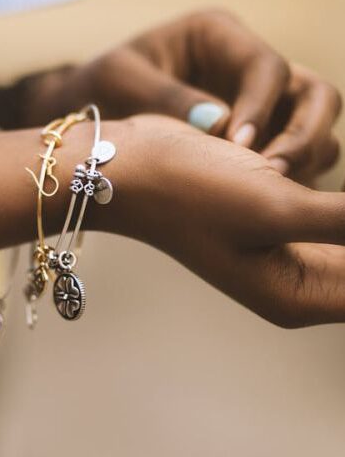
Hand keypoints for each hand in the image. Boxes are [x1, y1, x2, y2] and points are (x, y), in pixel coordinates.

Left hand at [30, 9, 341, 182]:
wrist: (89, 114)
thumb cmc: (99, 88)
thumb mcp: (120, 81)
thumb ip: (169, 99)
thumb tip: (223, 128)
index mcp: (217, 37)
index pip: (267, 67)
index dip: (261, 107)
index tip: (238, 147)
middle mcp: (244, 68)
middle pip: (312, 94)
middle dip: (301, 135)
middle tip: (272, 175)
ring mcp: (254, 104)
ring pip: (311, 128)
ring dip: (300, 160)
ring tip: (267, 191)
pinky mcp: (252, 137)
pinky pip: (288, 156)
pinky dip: (285, 177)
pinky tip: (257, 198)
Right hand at [94, 114, 344, 327]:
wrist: (131, 166)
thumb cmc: (189, 190)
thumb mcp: (274, 207)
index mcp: (297, 293)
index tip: (342, 205)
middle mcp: (295, 276)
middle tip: (304, 185)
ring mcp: (284, 243)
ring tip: (290, 170)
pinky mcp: (275, 210)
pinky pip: (330, 204)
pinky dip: (338, 190)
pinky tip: (308, 163)